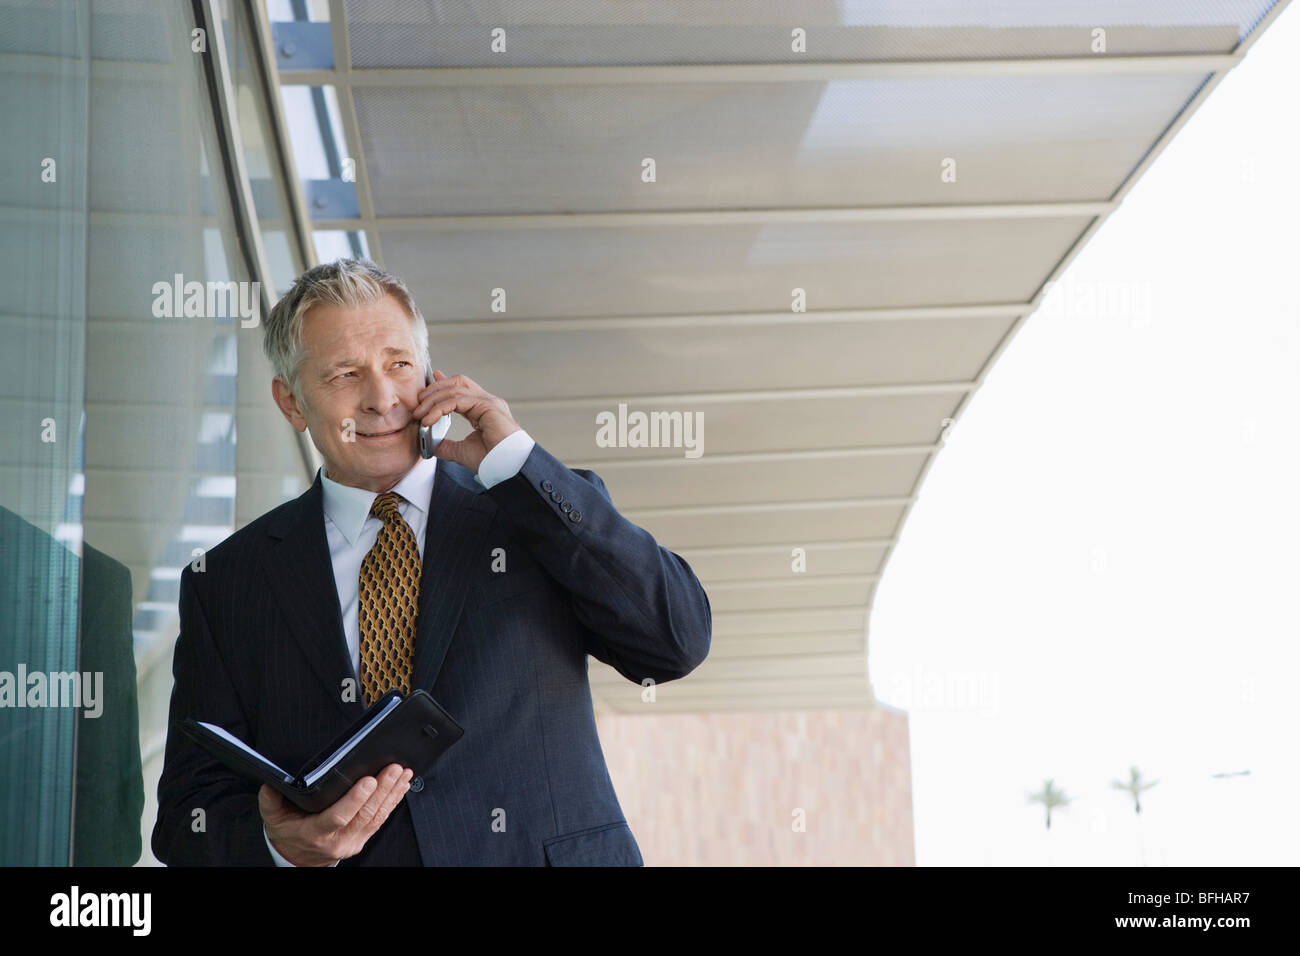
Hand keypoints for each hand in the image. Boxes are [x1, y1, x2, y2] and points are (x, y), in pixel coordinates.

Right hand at [259, 763, 412, 866]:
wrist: (298, 858)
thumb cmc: (288, 834)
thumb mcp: (273, 818)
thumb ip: (271, 801)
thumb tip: (270, 785)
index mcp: (315, 834)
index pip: (338, 816)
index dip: (355, 799)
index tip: (368, 780)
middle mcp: (337, 840)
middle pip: (364, 814)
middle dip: (382, 789)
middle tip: (393, 768)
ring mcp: (352, 841)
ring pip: (377, 817)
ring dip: (392, 793)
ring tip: (402, 773)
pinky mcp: (362, 839)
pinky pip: (380, 820)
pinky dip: (392, 802)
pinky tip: (400, 786)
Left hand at [412, 370, 520, 472]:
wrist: (508, 468)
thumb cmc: (492, 461)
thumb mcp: (461, 452)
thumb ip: (446, 445)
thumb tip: (430, 444)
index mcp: (485, 409)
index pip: (462, 389)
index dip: (445, 382)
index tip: (431, 380)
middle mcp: (488, 402)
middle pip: (458, 382)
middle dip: (436, 388)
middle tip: (419, 400)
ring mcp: (489, 402)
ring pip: (455, 389)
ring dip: (433, 400)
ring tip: (419, 414)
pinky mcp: (487, 406)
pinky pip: (457, 401)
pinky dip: (439, 409)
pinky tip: (429, 419)